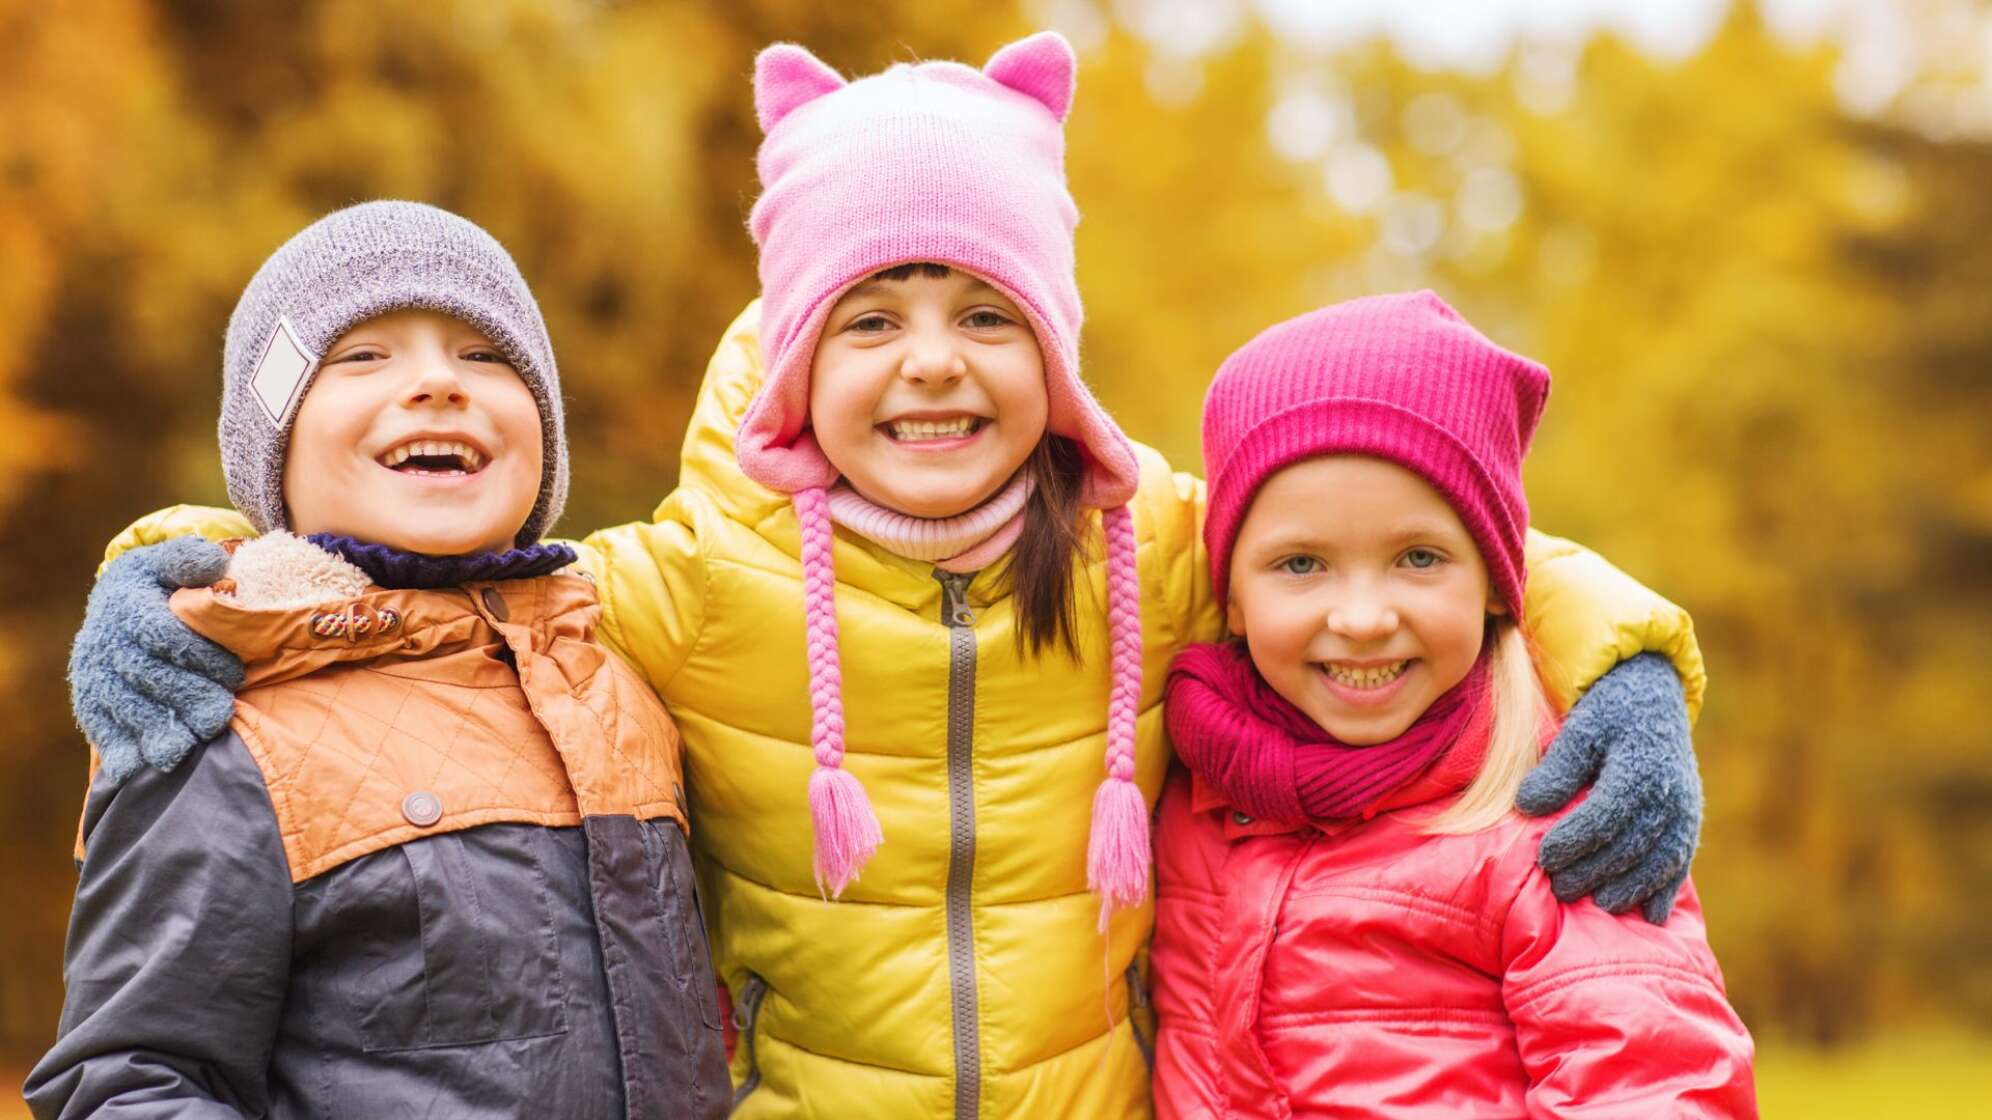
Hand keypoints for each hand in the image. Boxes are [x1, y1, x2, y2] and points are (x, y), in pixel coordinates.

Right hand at [69, 538, 244, 780]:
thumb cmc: (161, 583)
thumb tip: (216, 563)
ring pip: (125, 707)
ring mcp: (96, 675)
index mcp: (127, 604)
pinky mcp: (91, 703)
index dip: (201, 657)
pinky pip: (103, 730)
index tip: (235, 673)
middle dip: (187, 698)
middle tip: (219, 715)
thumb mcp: (173, 560)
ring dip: (158, 731)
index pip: (164, 635)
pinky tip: (147, 765)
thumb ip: (192, 558)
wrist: (118, 604)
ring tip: (191, 744)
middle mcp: (105, 641)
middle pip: (147, 677)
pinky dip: (123, 751)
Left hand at [1516, 653, 1701, 923]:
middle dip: (1593, 872)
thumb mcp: (1580, 729)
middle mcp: (1669, 796)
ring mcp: (1685, 813)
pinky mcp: (1689, 823)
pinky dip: (1664, 891)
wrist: (1653, 699)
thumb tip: (1526, 806)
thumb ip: (1557, 769)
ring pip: (1658, 863)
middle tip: (1559, 889)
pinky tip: (1648, 916)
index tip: (1544, 858)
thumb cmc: (1608, 714)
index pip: (1604, 817)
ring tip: (1598, 904)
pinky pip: (1680, 864)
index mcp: (1640, 770)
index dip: (1573, 841)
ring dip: (1629, 888)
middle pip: (1630, 847)